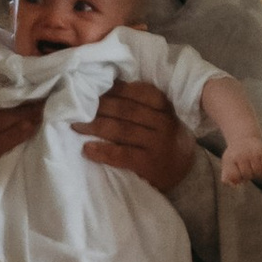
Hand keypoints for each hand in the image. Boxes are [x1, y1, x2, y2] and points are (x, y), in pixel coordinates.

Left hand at [81, 77, 194, 195]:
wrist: (186, 174)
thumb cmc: (165, 140)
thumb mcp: (162, 119)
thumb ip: (142, 105)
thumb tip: (107, 86)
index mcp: (164, 108)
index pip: (139, 92)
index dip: (115, 88)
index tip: (93, 86)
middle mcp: (163, 124)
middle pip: (125, 109)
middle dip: (98, 106)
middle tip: (76, 105)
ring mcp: (157, 144)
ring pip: (120, 130)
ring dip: (94, 126)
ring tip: (75, 125)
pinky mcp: (148, 165)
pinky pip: (121, 155)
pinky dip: (102, 151)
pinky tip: (87, 149)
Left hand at [218, 128, 261, 189]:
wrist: (244, 138)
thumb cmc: (234, 156)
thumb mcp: (227, 164)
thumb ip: (226, 176)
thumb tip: (233, 185)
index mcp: (231, 159)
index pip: (235, 177)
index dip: (238, 179)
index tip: (238, 174)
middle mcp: (242, 155)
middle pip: (247, 175)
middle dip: (247, 176)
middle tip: (246, 169)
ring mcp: (253, 153)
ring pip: (258, 173)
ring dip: (257, 173)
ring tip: (253, 167)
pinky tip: (261, 166)